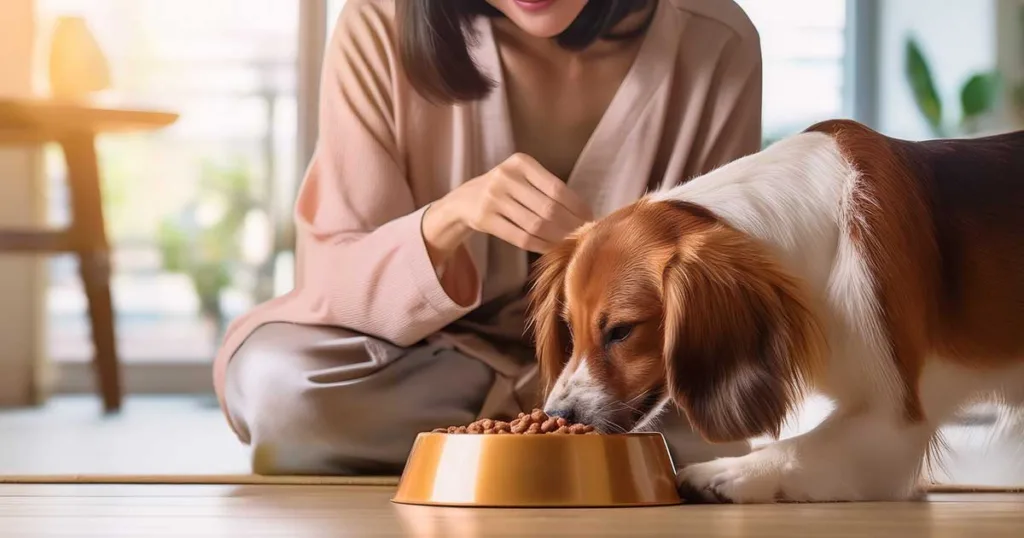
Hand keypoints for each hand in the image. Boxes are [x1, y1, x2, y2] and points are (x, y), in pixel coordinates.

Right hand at [423, 153, 591, 264]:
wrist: (465, 200)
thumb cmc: (505, 191)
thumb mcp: (523, 179)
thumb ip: (548, 190)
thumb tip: (585, 214)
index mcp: (521, 162)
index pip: (557, 187)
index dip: (577, 206)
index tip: (590, 218)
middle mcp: (505, 176)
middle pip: (548, 209)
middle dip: (570, 226)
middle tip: (583, 236)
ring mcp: (492, 198)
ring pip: (535, 225)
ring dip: (556, 238)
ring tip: (569, 243)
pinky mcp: (484, 218)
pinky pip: (520, 237)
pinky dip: (539, 245)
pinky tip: (550, 248)